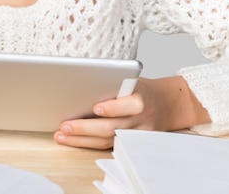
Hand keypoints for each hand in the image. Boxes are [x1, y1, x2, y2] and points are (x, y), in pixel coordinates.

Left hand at [53, 76, 209, 149]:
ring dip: (82, 139)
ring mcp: (138, 135)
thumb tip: (81, 85)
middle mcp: (142, 119)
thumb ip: (114, 85)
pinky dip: (89, 144)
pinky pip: (108, 146)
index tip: (96, 107)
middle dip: (86, 128)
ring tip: (62, 135)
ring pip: (108, 140)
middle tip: (65, 125)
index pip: (131, 105)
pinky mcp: (131, 144)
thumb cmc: (142, 90)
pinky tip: (72, 140)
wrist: (166, 105)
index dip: (114, 108)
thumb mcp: (132, 81)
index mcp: (143, 98)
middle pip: (113, 127)